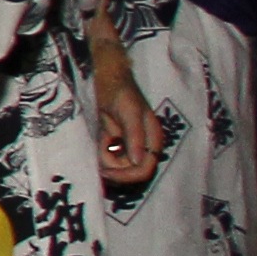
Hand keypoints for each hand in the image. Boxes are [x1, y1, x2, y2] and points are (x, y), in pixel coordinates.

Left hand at [93, 39, 162, 185]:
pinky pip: (110, 158)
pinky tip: (103, 136)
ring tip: (105, 134)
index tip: (105, 171)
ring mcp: (131, 147)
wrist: (108, 79)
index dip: (126, 176)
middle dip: (113, 165)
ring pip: (118, 167)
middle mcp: (145, 147)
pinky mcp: (119, 144)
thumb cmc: (121, 91)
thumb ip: (134, 136)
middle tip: (102, 146)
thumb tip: (137, 162)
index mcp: (153, 140)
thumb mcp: (129, 111)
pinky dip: (103, 152)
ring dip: (106, 156)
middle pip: (130, 173)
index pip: (145, 170)